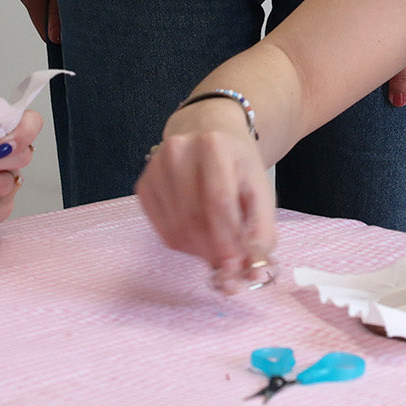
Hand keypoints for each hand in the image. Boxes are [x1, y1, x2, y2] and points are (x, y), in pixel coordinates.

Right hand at [136, 127, 275, 292]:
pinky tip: (197, 234)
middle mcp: (178, 150)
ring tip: (217, 247)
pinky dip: (182, 243)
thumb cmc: (237, 165)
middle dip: (213, 251)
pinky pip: (162, 230)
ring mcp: (155, 167)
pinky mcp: (143, 184)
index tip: (236, 268)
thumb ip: (261, 232)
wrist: (208, 132)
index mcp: (213, 144)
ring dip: (199, 250)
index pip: (218, 201)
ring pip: (176, 229)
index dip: (226, 240)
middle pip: (194, 218)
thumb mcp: (260, 190)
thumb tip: (254, 273)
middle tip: (229, 268)